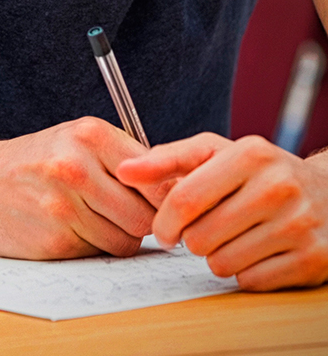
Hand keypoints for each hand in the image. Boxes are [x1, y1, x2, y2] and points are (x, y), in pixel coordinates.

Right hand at [0, 117, 154, 259]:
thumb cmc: (37, 162)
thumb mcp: (77, 140)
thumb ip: (125, 159)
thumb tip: (179, 189)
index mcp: (89, 134)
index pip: (156, 178)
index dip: (164, 198)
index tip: (161, 205)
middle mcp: (75, 166)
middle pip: (146, 216)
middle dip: (141, 222)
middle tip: (122, 214)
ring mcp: (63, 204)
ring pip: (126, 241)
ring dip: (116, 236)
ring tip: (89, 217)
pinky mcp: (54, 239)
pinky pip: (99, 253)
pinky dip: (92, 247)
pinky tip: (69, 228)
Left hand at [117, 134, 327, 289]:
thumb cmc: (258, 172)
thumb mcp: (214, 152)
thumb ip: (167, 159)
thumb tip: (124, 170)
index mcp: (250, 154)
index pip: (185, 198)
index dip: (165, 222)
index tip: (163, 231)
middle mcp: (278, 186)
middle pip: (201, 237)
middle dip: (193, 240)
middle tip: (205, 231)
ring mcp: (299, 225)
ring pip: (224, 264)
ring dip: (217, 257)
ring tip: (230, 239)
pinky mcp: (312, 259)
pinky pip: (252, 282)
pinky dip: (244, 274)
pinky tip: (254, 253)